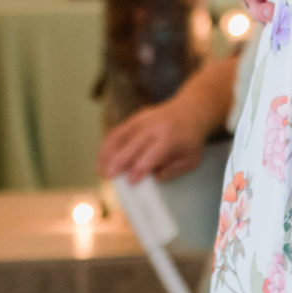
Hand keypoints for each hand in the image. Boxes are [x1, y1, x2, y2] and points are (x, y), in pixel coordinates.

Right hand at [98, 93, 214, 182]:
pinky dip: (108, 145)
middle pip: (134, 145)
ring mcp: (143, 120)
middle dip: (120, 161)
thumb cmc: (190, 141)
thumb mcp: (191, 160)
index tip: (131, 181)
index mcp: (170, 138)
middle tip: (109, 176)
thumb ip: (173, 171)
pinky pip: (118, 131)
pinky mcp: (135, 118)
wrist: (191, 110)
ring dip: (109, 153)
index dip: (141, 168)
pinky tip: (101, 158)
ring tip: (100, 169)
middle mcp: (155, 127)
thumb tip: (154, 178)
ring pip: (122, 136)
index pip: (153, 154)